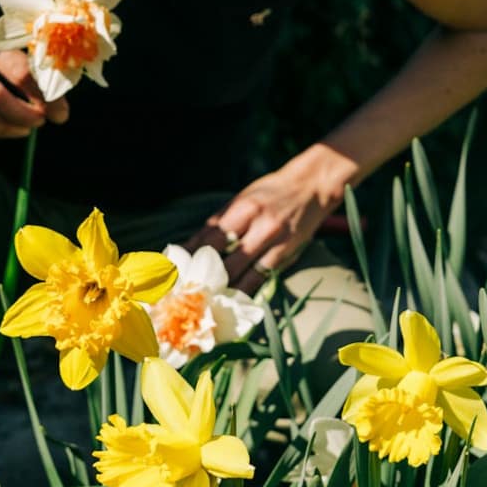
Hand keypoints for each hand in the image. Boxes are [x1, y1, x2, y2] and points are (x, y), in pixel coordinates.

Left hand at [186, 146, 357, 292]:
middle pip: (222, 255)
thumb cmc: (272, 192)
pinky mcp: (285, 254)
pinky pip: (260, 277)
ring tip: (203, 298)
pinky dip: (244, 289)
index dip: (190, 253)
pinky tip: (232, 299)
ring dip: (221, 286)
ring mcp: (273, 241)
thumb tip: (195, 244)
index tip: (175, 267)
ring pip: (240, 270)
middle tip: (184, 288)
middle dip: (202, 272)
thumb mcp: (245, 197)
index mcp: (243, 207)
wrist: (311, 187)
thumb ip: (223, 220)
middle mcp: (258, 224)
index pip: (210, 234)